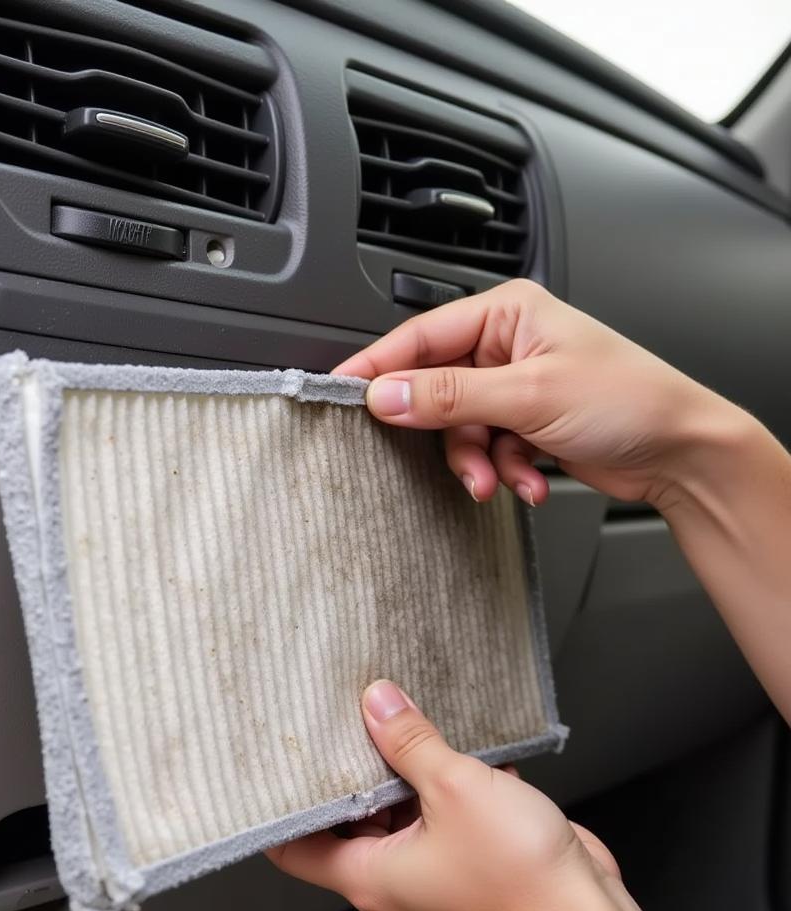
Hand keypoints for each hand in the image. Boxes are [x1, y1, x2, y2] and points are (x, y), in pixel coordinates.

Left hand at [267, 682, 746, 910]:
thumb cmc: (520, 878)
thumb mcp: (455, 787)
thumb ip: (409, 742)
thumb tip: (376, 704)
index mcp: (370, 878)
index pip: (296, 849)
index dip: (282, 809)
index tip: (277, 767)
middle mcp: (394, 887)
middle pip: (351, 826)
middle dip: (353, 776)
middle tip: (346, 724)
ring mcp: (434, 883)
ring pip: (402, 821)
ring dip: (408, 778)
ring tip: (404, 725)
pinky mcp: (471, 873)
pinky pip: (444, 826)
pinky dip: (448, 793)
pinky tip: (464, 751)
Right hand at [334, 279, 745, 510]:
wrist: (683, 454)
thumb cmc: (631, 401)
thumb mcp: (530, 394)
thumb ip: (451, 395)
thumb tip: (387, 394)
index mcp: (507, 313)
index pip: (421, 335)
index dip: (380, 366)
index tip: (344, 391)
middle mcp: (507, 344)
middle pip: (436, 387)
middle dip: (448, 432)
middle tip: (454, 456)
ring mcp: (514, 386)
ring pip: (458, 427)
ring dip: (477, 461)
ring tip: (499, 479)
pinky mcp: (523, 422)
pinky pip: (485, 448)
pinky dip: (501, 470)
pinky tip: (529, 481)